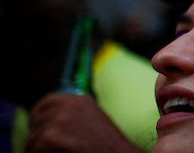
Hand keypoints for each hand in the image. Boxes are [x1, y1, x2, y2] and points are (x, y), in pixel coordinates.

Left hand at [24, 93, 140, 152]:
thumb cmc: (105, 146)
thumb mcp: (92, 121)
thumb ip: (72, 116)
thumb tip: (50, 124)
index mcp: (79, 100)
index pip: (47, 102)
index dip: (39, 116)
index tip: (38, 130)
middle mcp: (68, 104)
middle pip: (37, 119)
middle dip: (37, 135)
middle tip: (44, 149)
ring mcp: (59, 119)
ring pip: (33, 136)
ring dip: (38, 149)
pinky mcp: (51, 135)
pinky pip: (34, 148)